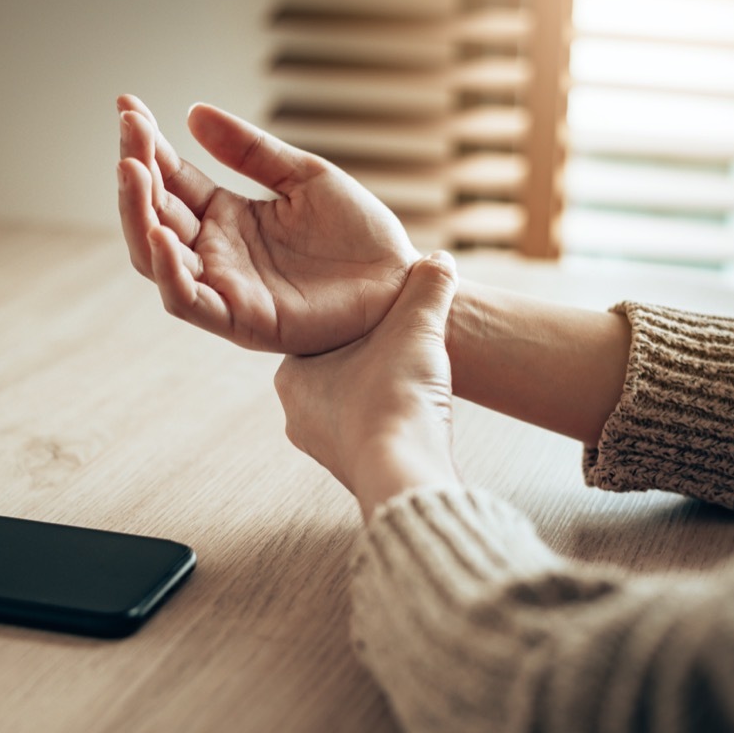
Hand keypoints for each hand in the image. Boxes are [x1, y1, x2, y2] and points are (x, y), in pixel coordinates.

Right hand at [117, 94, 420, 354]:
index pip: (170, 180)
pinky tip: (161, 235)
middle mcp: (216, 253)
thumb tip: (194, 113)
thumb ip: (251, 151)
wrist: (398, 282)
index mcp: (226, 217)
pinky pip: (190, 301)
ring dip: (138, 216)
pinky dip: (170, 272)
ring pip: (157, 258)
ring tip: (133, 170)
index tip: (128, 106)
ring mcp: (225, 287)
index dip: (146, 146)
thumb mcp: (305, 177)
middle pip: (152, 217)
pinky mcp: (241, 320)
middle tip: (128, 134)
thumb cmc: (358, 234)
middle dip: (135, 175)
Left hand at [274, 253, 460, 515]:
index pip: (322, 336)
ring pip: (355, 406)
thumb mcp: (415, 326)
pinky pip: (371, 436)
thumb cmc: (394, 395)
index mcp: (291, 377)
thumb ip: (428, 289)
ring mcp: (322, 448)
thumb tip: (442, 259)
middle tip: (407, 347)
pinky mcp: (352, 473)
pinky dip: (393, 423)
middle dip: (374, 359)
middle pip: (339, 371)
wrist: (404, 472)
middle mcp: (297, 415)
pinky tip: (418, 416)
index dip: (361, 323)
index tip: (389, 318)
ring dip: (385, 394)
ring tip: (417, 382)